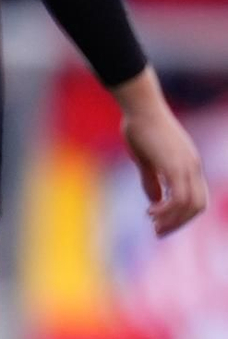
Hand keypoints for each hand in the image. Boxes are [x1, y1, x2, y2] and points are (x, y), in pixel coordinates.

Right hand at [116, 72, 207, 237]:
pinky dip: (166, 209)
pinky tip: (151, 211)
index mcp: (188, 164)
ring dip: (173, 219)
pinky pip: (178, 197)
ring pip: (190, 205)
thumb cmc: (140, 127)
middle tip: (158, 232)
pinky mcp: (174, 165)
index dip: (183, 215)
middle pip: (198, 206)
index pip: (197, 198)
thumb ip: (152, 180)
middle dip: (179, 223)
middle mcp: (192, 166)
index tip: (162, 223)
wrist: (140, 106)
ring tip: (154, 224)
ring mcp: (186, 165)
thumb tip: (155, 201)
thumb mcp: (146, 159)